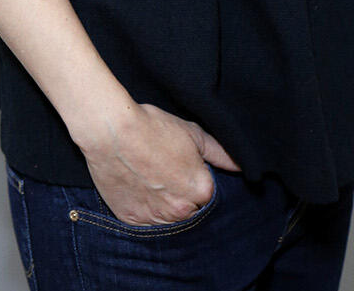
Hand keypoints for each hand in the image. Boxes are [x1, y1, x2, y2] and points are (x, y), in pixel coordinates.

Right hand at [79, 101, 241, 225]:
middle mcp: (181, 212)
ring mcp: (156, 220)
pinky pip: (146, 224)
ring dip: (167, 209)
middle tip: (170, 177)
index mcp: (201, 191)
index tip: (189, 172)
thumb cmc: (153, 128)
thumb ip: (221, 153)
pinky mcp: (132, 221)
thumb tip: (241, 166)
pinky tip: (141, 190)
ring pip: (170, 222)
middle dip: (186, 200)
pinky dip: (147, 212)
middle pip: (192, 213)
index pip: (211, 198)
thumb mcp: (193, 134)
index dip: (201, 184)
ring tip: (155, 183)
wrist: (112, 131)